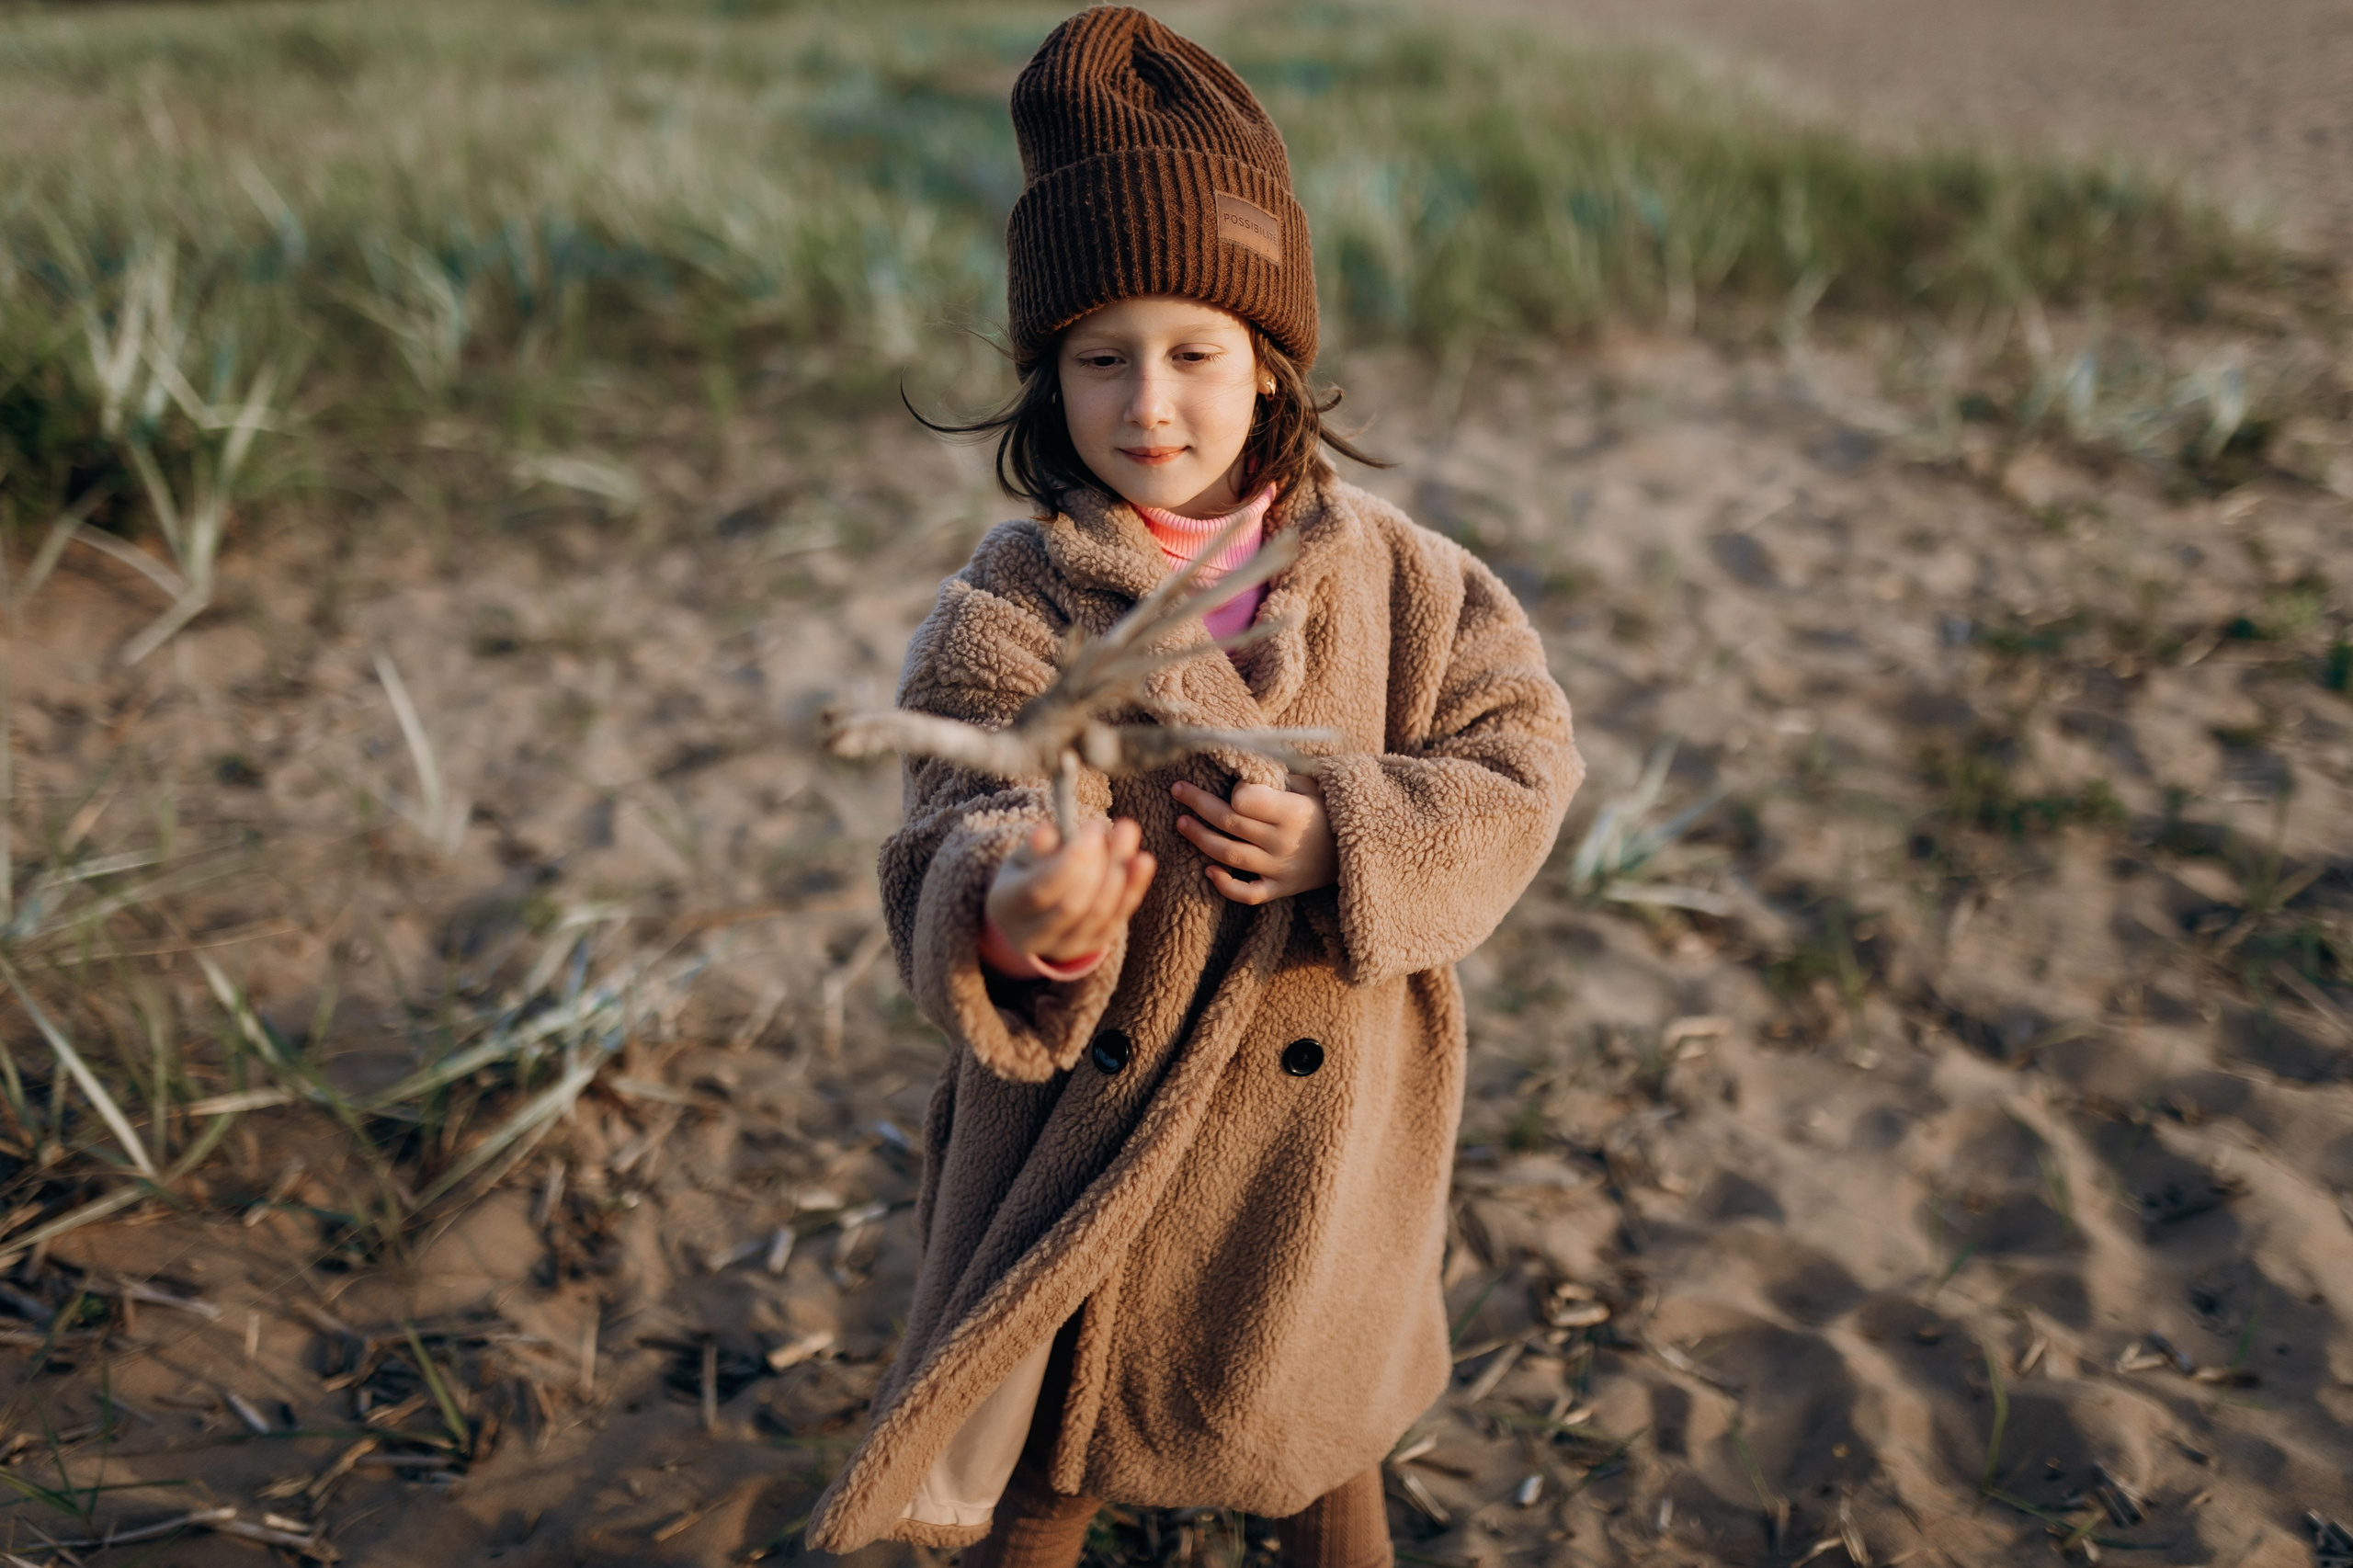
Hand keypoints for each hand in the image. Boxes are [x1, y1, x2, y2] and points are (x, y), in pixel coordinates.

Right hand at [986, 818, 1155, 961]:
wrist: (1031, 916)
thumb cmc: (1027, 875)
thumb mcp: (1022, 857)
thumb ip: (1036, 846)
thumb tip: (1049, 832)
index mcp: (1007, 907)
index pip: (1039, 890)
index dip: (1069, 861)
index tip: (1093, 828)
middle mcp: (1032, 936)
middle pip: (1072, 906)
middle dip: (1101, 864)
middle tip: (1118, 827)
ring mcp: (1064, 947)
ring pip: (1098, 914)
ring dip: (1120, 873)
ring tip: (1127, 834)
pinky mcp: (1091, 946)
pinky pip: (1116, 919)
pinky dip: (1133, 889)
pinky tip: (1143, 861)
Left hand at [1171, 772, 1335, 905]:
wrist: (1358, 851)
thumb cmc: (1329, 811)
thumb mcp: (1313, 786)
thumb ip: (1279, 777)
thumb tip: (1242, 765)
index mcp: (1292, 812)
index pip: (1245, 801)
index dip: (1234, 790)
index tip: (1233, 785)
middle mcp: (1282, 842)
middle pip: (1229, 822)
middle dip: (1198, 803)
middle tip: (1178, 790)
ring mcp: (1280, 869)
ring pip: (1229, 855)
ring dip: (1200, 838)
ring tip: (1181, 822)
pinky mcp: (1280, 890)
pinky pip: (1247, 893)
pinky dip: (1225, 886)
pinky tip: (1208, 870)